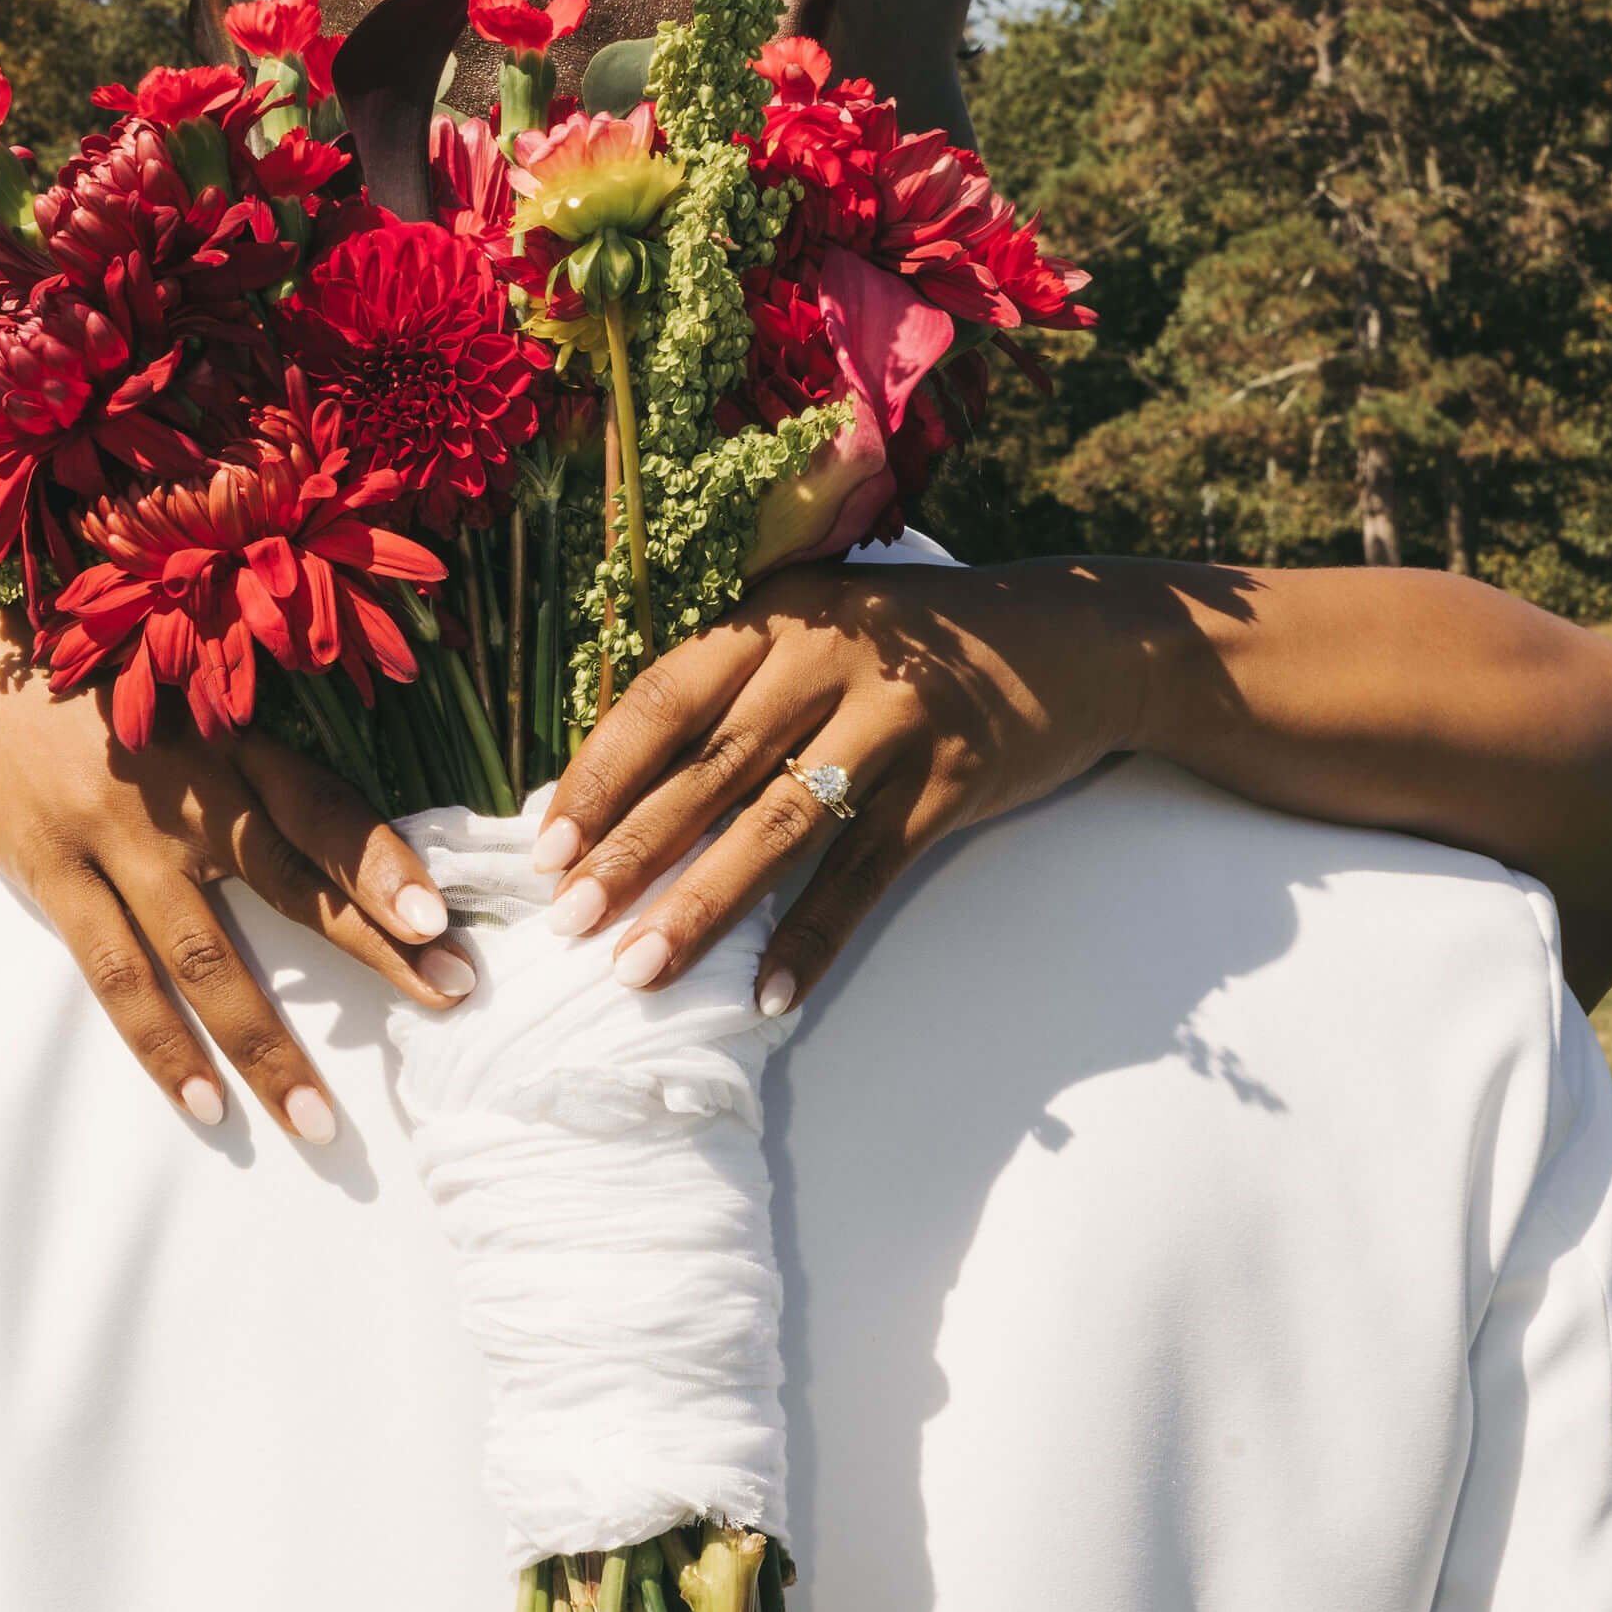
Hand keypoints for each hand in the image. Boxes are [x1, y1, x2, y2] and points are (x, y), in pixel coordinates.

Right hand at [0, 609, 475, 1142]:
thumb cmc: (103, 703)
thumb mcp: (190, 708)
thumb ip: (258, 774)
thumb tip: (355, 859)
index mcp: (233, 744)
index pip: (324, 807)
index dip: (383, 861)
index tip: (441, 919)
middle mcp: (187, 791)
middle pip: (292, 885)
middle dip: (376, 950)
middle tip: (450, 1000)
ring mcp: (117, 837)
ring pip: (205, 959)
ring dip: (266, 1046)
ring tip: (319, 1123)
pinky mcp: (54, 876)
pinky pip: (118, 978)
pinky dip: (163, 1047)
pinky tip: (207, 1106)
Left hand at [528, 562, 1137, 1017]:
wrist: (1066, 640)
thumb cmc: (909, 648)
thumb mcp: (816, 630)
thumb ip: (731, 690)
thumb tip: (617, 795)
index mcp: (776, 617)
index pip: (664, 698)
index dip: (600, 775)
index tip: (545, 848)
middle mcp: (829, 658)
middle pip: (711, 768)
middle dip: (632, 852)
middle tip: (568, 922)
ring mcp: (894, 721)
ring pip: (781, 827)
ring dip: (705, 906)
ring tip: (641, 970)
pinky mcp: (950, 782)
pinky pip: (866, 874)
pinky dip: (816, 939)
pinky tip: (769, 994)